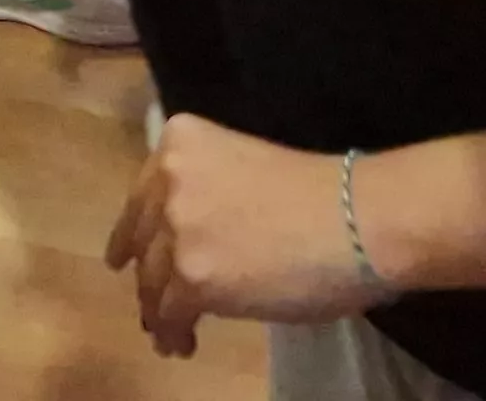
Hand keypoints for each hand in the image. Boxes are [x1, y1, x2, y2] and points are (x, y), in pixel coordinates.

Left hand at [105, 114, 388, 353]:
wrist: (358, 219)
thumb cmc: (322, 193)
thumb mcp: (245, 168)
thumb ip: (207, 192)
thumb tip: (192, 238)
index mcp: (180, 141)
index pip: (142, 198)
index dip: (135, 236)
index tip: (127, 259)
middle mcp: (168, 179)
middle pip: (143, 240)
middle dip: (146, 277)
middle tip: (151, 303)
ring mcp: (177, 228)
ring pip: (151, 281)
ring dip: (157, 312)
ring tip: (166, 334)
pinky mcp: (192, 277)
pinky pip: (169, 314)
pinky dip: (174, 333)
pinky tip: (184, 344)